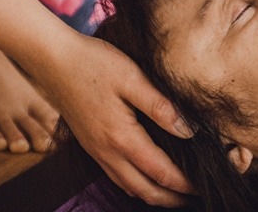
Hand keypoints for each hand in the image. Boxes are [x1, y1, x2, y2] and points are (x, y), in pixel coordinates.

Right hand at [44, 33, 194, 206]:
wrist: (54, 59)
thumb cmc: (93, 63)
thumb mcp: (131, 76)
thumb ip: (160, 106)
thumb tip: (189, 131)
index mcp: (121, 137)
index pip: (161, 172)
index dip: (185, 183)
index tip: (204, 185)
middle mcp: (107, 151)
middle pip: (144, 190)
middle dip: (171, 198)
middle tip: (195, 196)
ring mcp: (95, 150)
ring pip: (128, 187)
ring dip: (153, 194)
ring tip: (173, 192)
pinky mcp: (89, 143)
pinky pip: (114, 176)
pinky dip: (133, 185)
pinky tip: (142, 174)